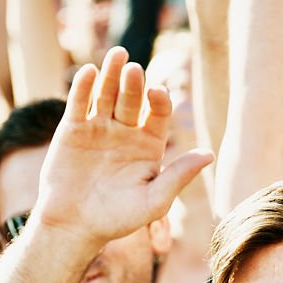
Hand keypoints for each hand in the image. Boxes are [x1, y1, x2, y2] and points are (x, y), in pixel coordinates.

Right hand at [35, 47, 213, 244]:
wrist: (74, 227)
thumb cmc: (118, 219)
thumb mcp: (154, 201)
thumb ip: (179, 176)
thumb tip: (209, 154)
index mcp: (150, 144)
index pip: (159, 113)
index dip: (160, 100)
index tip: (158, 92)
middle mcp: (126, 131)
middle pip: (133, 99)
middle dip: (134, 84)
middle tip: (136, 70)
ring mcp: (99, 128)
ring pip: (107, 94)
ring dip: (111, 74)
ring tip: (118, 55)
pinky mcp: (72, 129)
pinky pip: (79, 103)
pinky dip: (83, 87)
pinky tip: (89, 71)